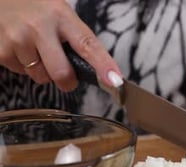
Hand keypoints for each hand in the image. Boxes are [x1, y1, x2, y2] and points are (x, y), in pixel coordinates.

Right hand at [0, 0, 121, 90]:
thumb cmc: (34, 7)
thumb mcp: (59, 13)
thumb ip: (76, 38)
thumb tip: (99, 70)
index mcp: (61, 16)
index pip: (88, 44)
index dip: (103, 65)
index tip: (115, 81)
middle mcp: (39, 26)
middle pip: (62, 72)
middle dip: (67, 81)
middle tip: (65, 75)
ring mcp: (17, 38)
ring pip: (40, 76)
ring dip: (41, 70)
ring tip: (33, 48)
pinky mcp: (0, 49)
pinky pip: (20, 72)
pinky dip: (22, 65)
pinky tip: (18, 47)